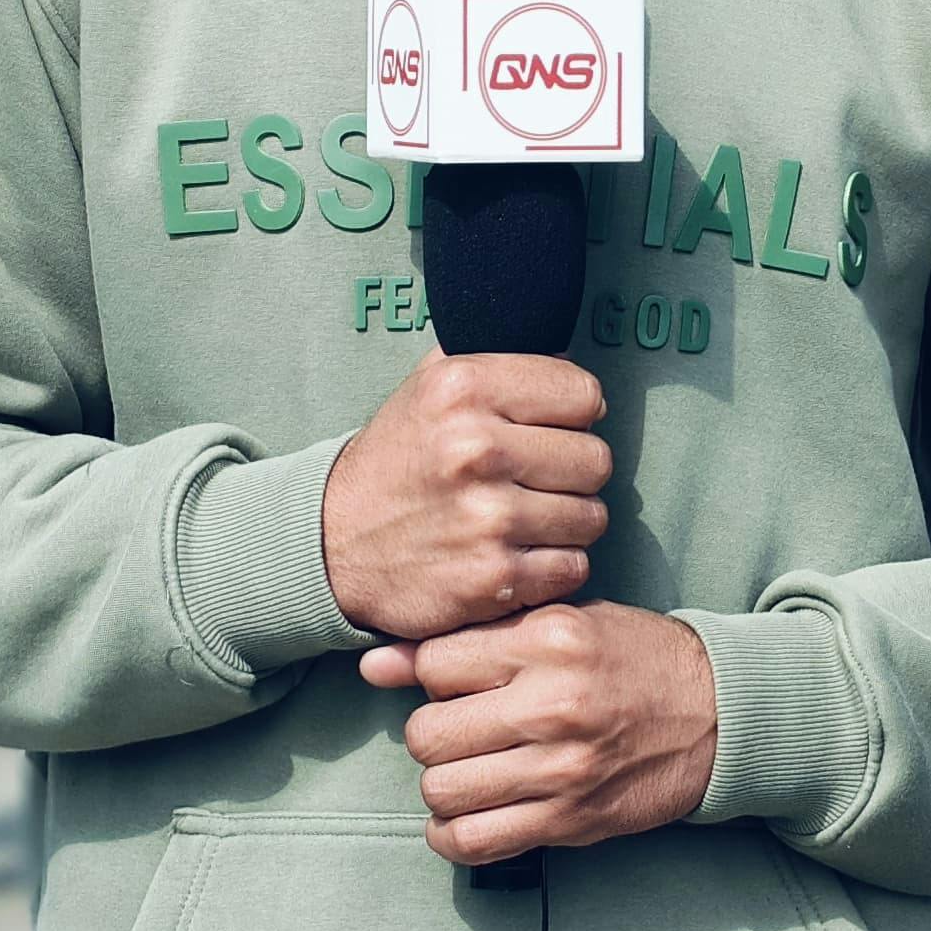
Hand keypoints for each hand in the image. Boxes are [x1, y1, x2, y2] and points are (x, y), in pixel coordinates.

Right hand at [321, 352, 613, 643]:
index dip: (572, 415)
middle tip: (534, 479)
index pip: (586, 394)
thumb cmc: (399, 460)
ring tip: (523, 517)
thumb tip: (568, 352)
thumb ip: (497, 356)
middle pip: (597, 458)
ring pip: (592, 517)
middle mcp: (476, 448)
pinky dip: (552, 566)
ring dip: (566, 522)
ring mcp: (487, 518)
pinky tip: (516, 553)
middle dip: (572, 472)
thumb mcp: (430, 383)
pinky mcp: (494, 578)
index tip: (547, 429)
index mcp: (464, 387)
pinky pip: (573, 568)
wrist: (333, 541)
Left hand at [362, 603, 717, 867]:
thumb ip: (475, 640)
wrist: (718, 712)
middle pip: (427, 732)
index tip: (454, 683)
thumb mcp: (561, 624)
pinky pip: (474, 841)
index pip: (435, 663)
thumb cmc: (633, 658)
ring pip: (442, 789)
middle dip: (430, 733)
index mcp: (549, 641)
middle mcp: (552, 705)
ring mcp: (561, 769)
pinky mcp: (570, 820)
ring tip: (464, 771)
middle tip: (458, 730)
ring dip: (441, 784)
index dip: (432, 675)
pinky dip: (451, 836)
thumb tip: (372, 663)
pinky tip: (463, 817)